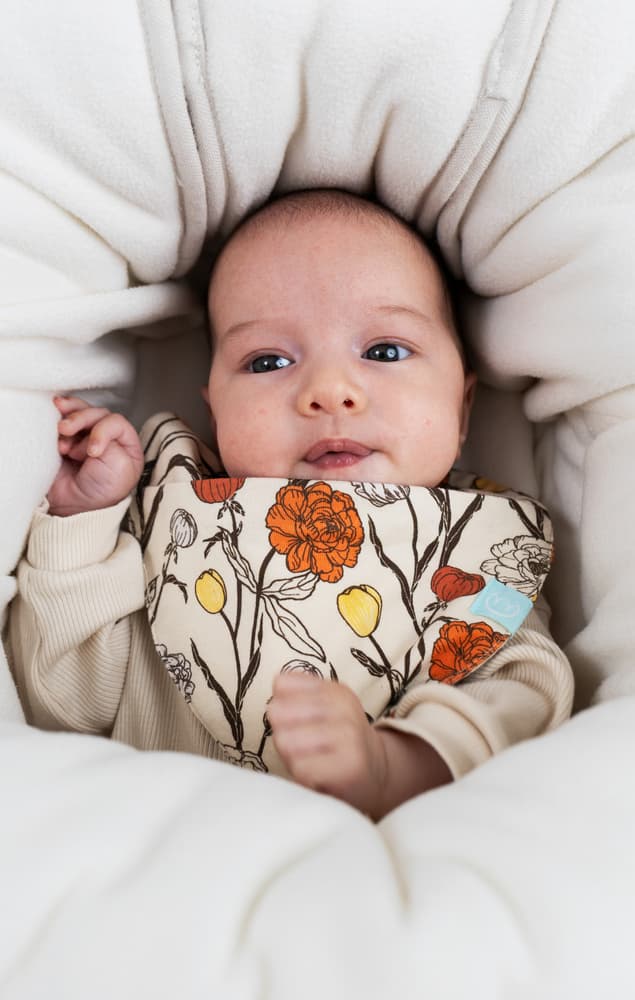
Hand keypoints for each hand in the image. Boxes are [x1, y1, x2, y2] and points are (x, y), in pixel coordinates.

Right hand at [47, 396, 144, 516]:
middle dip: (81, 419)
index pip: (116, 422)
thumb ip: (111, 439)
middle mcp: (108, 438)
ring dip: (69, 416)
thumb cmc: (100, 491)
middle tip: (66, 430)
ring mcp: (85, 437)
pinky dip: (56, 419)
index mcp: (127, 444)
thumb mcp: (120, 465)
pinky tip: (54, 430)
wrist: (71, 506)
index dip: (102, 431)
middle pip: (97, 414)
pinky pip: (62, 419)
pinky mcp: (66, 438)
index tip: (92, 451)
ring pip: (79, 411)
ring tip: (60, 429)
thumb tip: (90, 427)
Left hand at [267, 673, 387, 816]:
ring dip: (292, 757)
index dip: (280, 706)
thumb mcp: (322, 711)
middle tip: (303, 746)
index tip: (297, 720)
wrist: (376, 775)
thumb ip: (295, 695)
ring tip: (312, 761)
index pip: (283, 685)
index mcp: (336, 690)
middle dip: (283, 734)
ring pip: (286, 742)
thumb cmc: (337, 744)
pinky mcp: (349, 766)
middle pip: (279, 714)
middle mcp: (345, 707)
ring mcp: (349, 735)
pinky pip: (301, 768)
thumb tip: (278, 687)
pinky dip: (303, 776)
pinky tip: (319, 775)